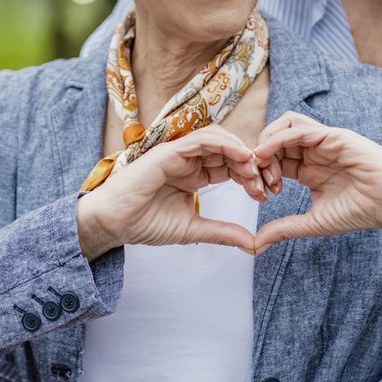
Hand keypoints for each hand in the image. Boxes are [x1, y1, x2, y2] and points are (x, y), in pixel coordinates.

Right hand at [77, 124, 264, 258]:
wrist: (114, 224)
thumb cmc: (145, 224)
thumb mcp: (193, 229)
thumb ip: (222, 232)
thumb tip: (252, 243)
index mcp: (194, 175)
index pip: (229, 166)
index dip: (250, 176)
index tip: (265, 193)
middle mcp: (188, 160)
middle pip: (228, 150)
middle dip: (251, 162)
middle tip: (267, 181)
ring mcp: (178, 153)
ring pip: (218, 139)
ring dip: (240, 150)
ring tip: (255, 167)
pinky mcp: (169, 150)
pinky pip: (202, 139)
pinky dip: (224, 143)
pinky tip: (241, 154)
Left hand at [252, 112, 381, 258]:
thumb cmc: (361, 211)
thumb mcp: (314, 221)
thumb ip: (285, 228)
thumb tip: (257, 244)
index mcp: (308, 169)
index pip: (274, 159)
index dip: (260, 171)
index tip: (259, 193)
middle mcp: (313, 152)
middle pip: (275, 139)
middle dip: (259, 156)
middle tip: (257, 179)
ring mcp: (323, 141)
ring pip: (285, 124)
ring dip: (266, 140)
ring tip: (259, 162)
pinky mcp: (333, 135)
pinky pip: (299, 128)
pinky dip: (278, 137)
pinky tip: (266, 153)